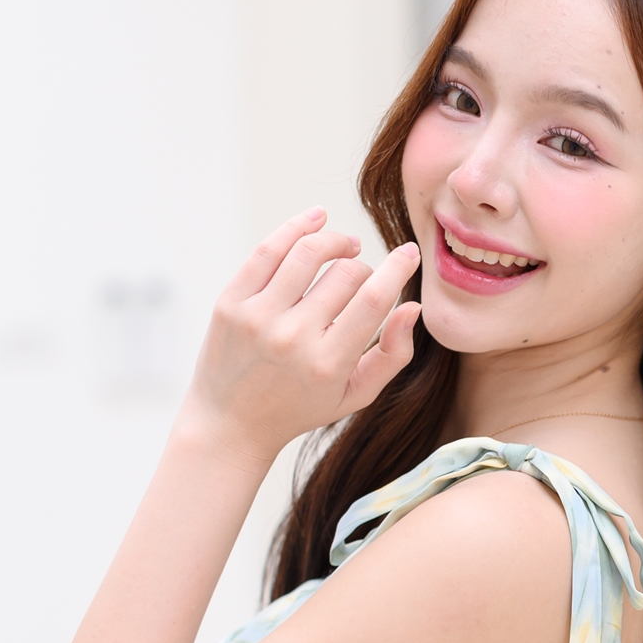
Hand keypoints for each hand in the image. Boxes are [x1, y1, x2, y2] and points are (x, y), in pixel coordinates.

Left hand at [177, 207, 420, 464]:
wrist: (229, 424)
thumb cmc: (299, 409)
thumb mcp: (354, 396)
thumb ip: (392, 355)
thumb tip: (412, 307)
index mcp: (328, 364)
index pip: (373, 300)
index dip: (397, 269)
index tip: (410, 252)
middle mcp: (292, 338)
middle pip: (345, 273)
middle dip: (362, 267)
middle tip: (361, 275)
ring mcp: (257, 318)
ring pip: (308, 252)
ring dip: (335, 240)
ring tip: (345, 246)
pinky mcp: (230, 303)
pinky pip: (268, 250)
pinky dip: (297, 226)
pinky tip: (316, 219)